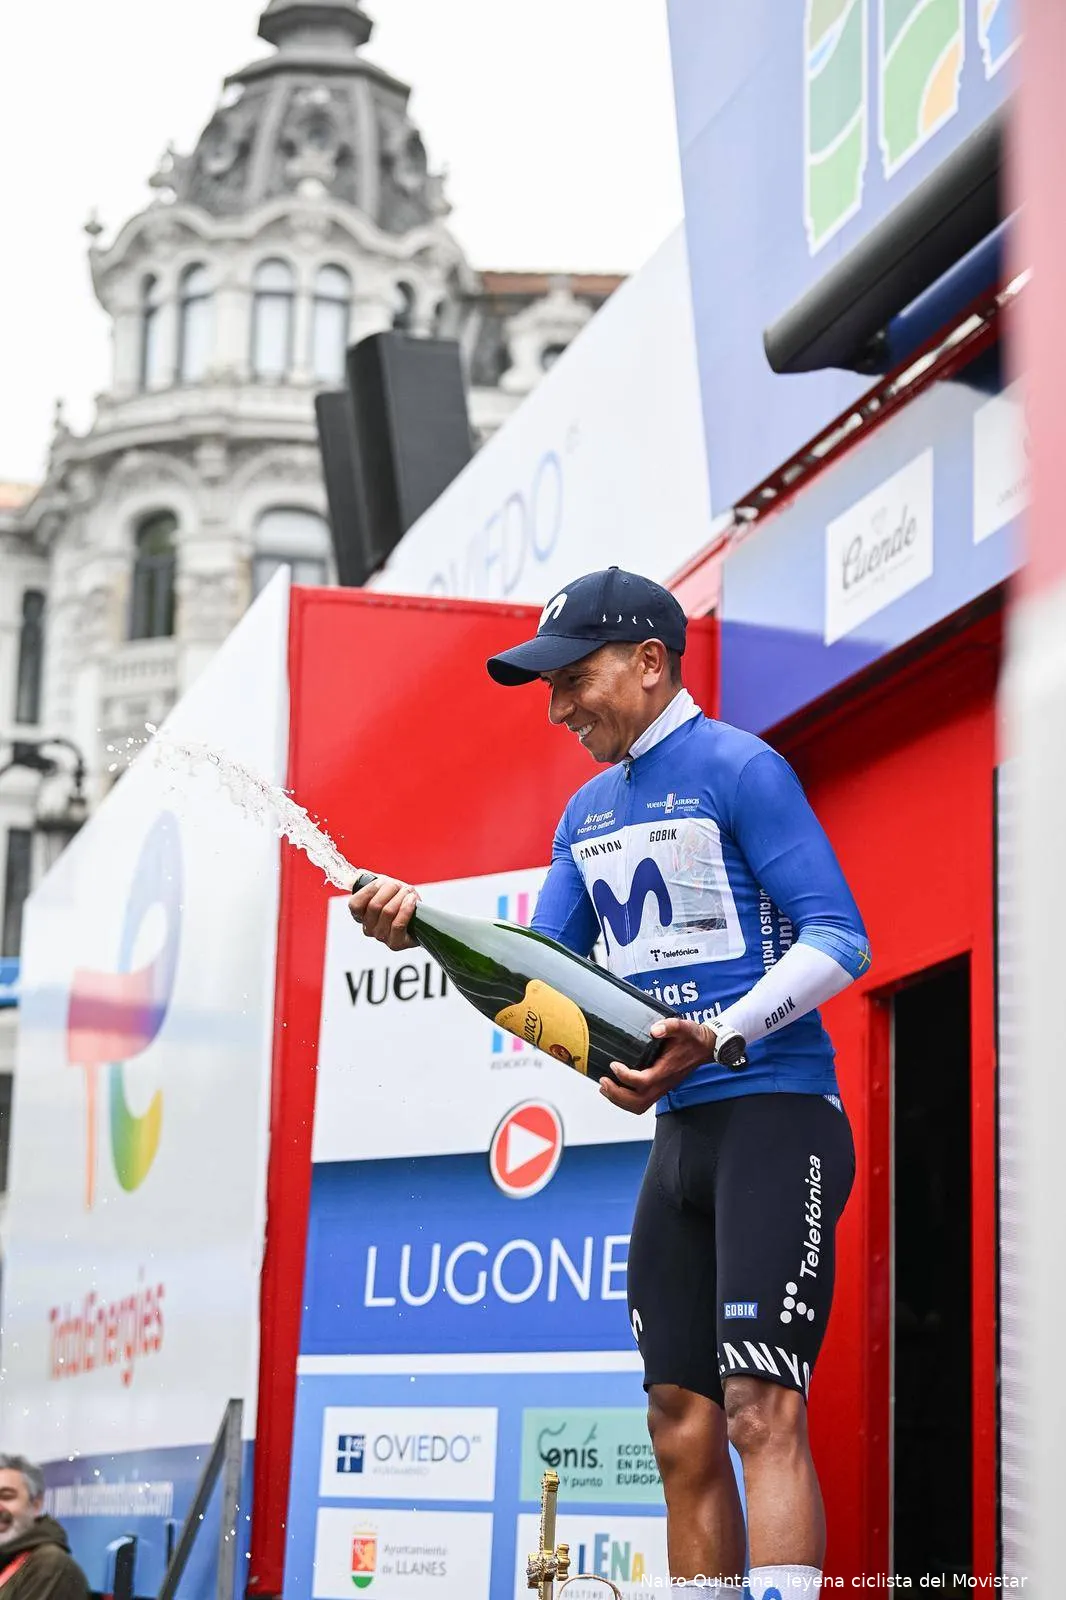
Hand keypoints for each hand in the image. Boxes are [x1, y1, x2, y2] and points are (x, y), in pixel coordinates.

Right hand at [348, 877, 419, 951]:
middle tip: (399, 885)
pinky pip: (398, 924)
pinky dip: (406, 908)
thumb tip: (356, 875)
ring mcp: (381, 937)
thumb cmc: (399, 899)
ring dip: (401, 897)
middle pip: (375, 905)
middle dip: (390, 889)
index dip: (370, 889)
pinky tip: (412, 900)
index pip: (355, 904)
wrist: (420, 917)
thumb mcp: (384, 887)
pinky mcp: (395, 944)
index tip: (382, 882)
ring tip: (408, 892)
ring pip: (388, 912)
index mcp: (360, 915)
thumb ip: (369, 880)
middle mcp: (368, 928)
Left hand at [599, 1017, 715, 1114]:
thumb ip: (670, 1026)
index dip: (625, 1076)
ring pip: (638, 1106)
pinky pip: (641, 1103)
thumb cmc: (693, 1038)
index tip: (614, 1064)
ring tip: (605, 1087)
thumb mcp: (684, 1026)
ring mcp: (662, 1088)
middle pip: (637, 1101)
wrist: (706, 1048)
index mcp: (666, 1070)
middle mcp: (663, 1083)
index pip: (642, 1082)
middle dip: (617, 1094)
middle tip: (603, 1080)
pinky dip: (625, 1101)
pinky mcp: (660, 1088)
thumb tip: (654, 1029)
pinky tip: (615, 1089)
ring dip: (619, 1100)